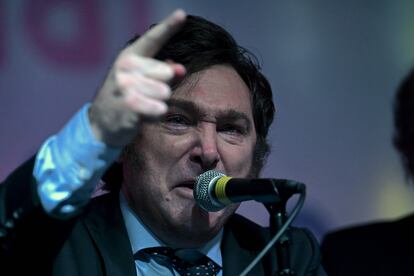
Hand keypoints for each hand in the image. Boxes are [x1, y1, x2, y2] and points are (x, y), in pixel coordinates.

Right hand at [89, 9, 185, 146]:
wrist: (101, 122)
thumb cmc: (127, 96)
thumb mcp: (141, 79)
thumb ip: (164, 72)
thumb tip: (181, 69)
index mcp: (130, 56)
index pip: (152, 39)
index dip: (168, 26)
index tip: (182, 14)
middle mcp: (125, 68)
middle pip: (166, 74)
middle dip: (162, 87)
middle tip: (145, 94)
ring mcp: (125, 86)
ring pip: (165, 93)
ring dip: (159, 103)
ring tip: (142, 105)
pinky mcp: (129, 107)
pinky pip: (159, 109)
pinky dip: (155, 115)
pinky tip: (141, 116)